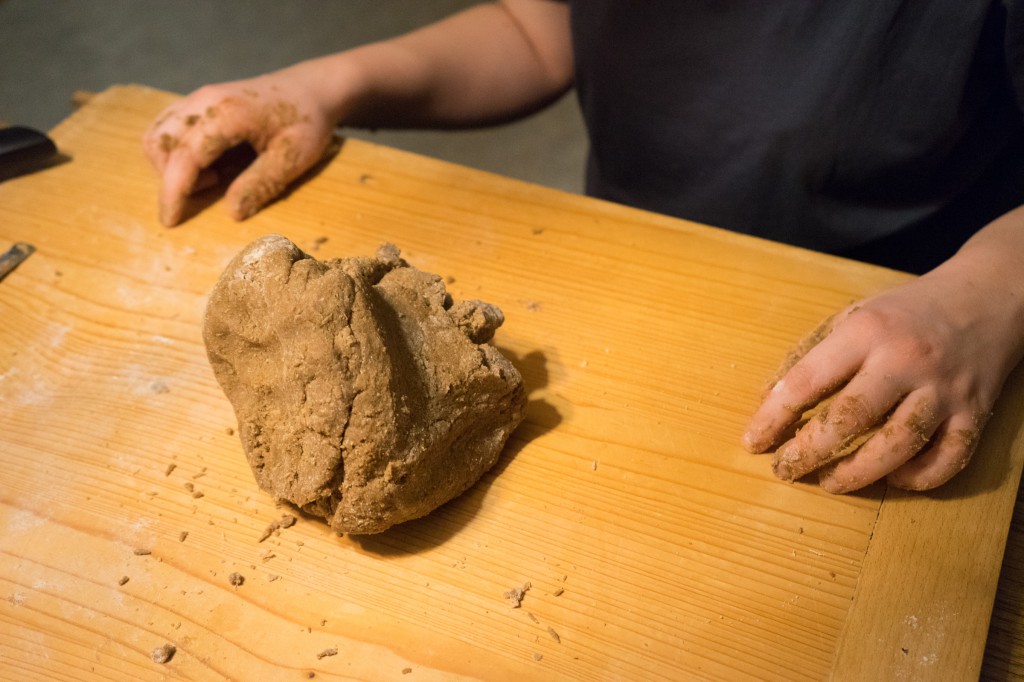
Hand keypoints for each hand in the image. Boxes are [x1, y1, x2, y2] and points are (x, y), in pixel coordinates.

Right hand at [143, 71, 336, 225]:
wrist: (311, 87)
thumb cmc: (307, 121)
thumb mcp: (293, 157)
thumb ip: (260, 184)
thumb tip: (231, 213)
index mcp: (227, 115)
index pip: (185, 156)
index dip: (173, 192)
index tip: (170, 221)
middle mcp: (204, 101)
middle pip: (160, 143)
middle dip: (171, 178)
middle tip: (214, 188)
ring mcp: (199, 98)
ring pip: (158, 134)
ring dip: (170, 164)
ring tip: (212, 176)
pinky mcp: (199, 102)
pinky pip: (168, 127)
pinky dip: (176, 151)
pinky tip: (208, 162)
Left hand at [742, 266, 1022, 492]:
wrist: (986, 297)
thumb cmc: (903, 314)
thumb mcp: (849, 317)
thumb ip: (807, 356)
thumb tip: (766, 402)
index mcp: (865, 332)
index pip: (808, 381)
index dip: (774, 417)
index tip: (753, 442)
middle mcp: (905, 360)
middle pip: (850, 418)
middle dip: (809, 451)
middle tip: (783, 470)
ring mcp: (943, 389)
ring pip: (897, 444)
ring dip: (857, 473)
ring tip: (828, 483)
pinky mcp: (976, 412)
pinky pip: (947, 458)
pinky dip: (918, 478)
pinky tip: (892, 478)